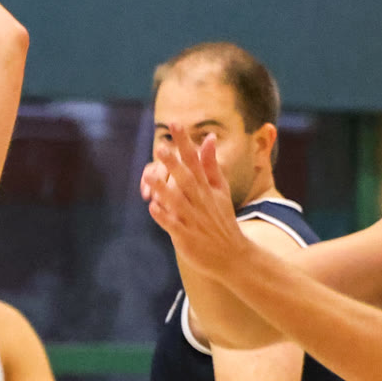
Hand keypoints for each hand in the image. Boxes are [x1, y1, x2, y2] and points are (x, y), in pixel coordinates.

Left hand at [147, 134, 247, 272]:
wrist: (233, 255)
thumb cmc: (221, 220)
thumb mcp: (220, 190)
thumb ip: (211, 165)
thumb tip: (209, 138)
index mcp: (207, 189)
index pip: (196, 161)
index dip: (186, 143)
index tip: (176, 124)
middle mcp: (201, 202)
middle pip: (186, 180)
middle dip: (174, 164)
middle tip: (161, 147)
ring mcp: (194, 220)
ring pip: (177, 202)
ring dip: (163, 189)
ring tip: (149, 176)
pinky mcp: (187, 238)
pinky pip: (174, 226)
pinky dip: (164, 217)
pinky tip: (152, 207)